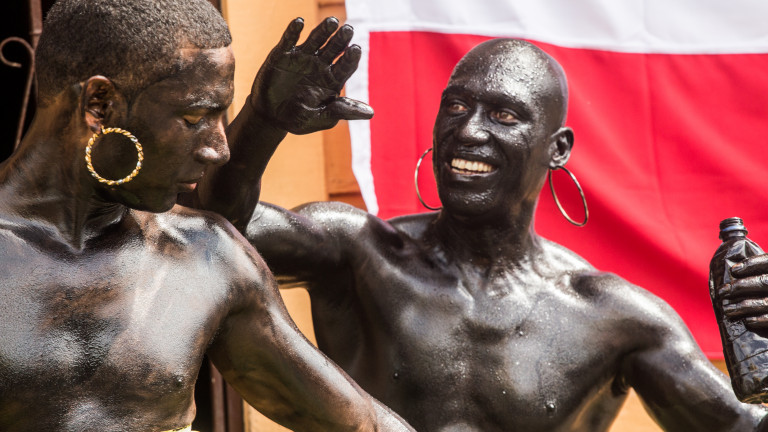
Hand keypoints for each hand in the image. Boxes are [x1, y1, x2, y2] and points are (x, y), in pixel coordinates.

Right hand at [249, 17, 373, 134]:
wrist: (271, 118)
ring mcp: (302, 58)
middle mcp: (320, 65)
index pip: (346, 65)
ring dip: (323, 30)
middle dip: (341, 39)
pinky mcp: (282, 55)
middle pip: (334, 48)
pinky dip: (293, 31)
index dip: (351, 58)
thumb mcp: (323, 118)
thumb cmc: (299, 120)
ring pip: (315, 40)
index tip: (356, 50)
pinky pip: (288, 40)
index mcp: (333, 79)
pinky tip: (300, 22)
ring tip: (332, 22)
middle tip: (349, 30)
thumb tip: (371, 113)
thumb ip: (343, 111)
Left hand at [719, 254, 767, 330]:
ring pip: (766, 302)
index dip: (751, 264)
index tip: (733, 270)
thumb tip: (728, 268)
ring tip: (727, 309)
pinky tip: (746, 320)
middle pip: (764, 282)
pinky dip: (759, 319)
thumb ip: (755, 273)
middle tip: (722, 292)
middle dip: (740, 287)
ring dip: (743, 306)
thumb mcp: (763, 276)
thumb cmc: (766, 291)